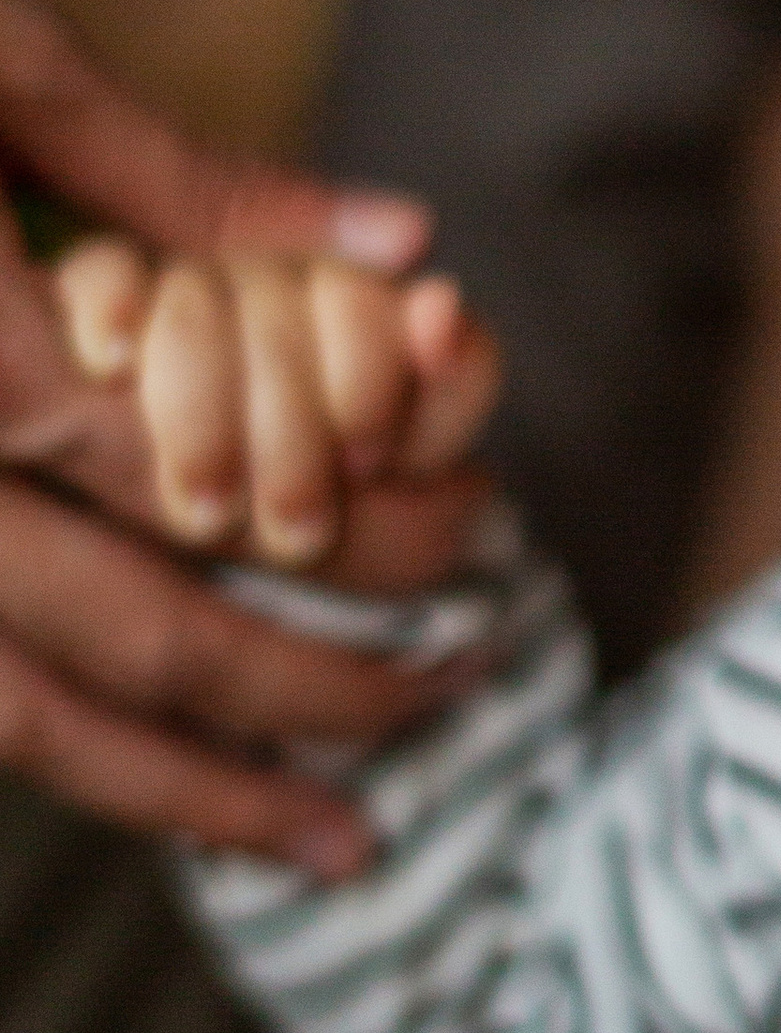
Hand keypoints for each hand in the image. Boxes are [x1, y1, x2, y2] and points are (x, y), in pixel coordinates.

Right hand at [0, 0, 468, 863]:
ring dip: (202, 799)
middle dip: (328, 690)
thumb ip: (192, 184)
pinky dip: (72, 755)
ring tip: (341, 847)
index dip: (374, 529)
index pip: (221, 488)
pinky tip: (173, 788)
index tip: (484, 536)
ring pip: (33, 728)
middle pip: (150, 636)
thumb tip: (406, 249)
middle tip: (465, 688)